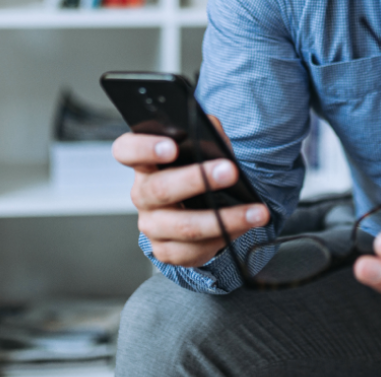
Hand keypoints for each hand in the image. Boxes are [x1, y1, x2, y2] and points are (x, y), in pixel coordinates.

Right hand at [111, 116, 269, 268]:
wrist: (201, 201)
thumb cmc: (198, 165)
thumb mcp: (202, 143)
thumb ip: (205, 132)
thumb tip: (212, 130)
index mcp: (144, 162)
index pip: (127, 150)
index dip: (144, 148)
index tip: (172, 147)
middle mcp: (142, 193)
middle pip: (160, 189)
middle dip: (198, 180)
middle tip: (229, 171)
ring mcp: (151, 225)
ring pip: (183, 226)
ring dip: (223, 218)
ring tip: (253, 210)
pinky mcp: (166, 250)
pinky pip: (193, 250)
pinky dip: (223, 238)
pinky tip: (244, 226)